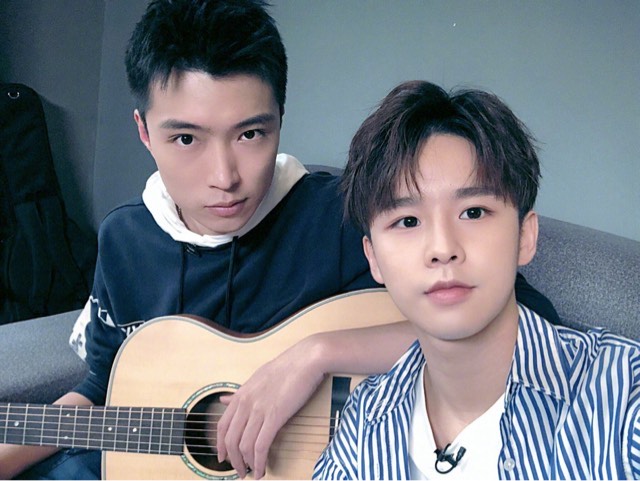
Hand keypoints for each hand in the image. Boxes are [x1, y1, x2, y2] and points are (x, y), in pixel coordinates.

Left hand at [216, 337, 325, 478]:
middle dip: (233, 460)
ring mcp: (259, 410)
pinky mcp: (275, 416)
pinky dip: (259, 462)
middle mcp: (246, 403)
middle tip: (239, 471)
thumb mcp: (257, 377)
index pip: (222, 425)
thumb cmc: (288, 366)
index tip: (223, 457)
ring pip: (244, 445)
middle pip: (230, 439)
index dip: (221, 445)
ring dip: (246, 464)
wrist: (307, 359)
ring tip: (252, 473)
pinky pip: (261, 446)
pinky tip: (262, 469)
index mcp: (241, 394)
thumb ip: (240, 392)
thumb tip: (224, 399)